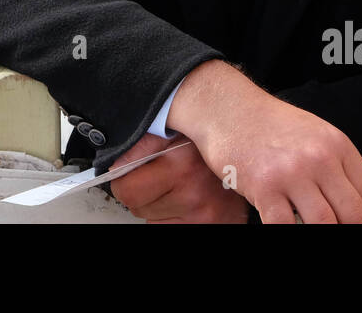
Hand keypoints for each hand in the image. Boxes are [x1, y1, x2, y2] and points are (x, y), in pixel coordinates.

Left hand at [108, 132, 248, 223]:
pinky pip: (170, 229)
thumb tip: (112, 169)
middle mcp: (193, 192)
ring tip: (177, 187)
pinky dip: (172, 218)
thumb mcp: (172, 131)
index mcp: (181, 164)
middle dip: (140, 194)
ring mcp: (203, 214)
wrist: (249, 155)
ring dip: (157, 207)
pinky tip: (185, 200)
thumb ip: (140, 146)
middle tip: (158, 178)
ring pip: (152, 221)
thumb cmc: (206, 142)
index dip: (123, 182)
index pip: (127, 190)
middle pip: (137, 208)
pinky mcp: (209, 226)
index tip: (129, 176)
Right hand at [168, 60, 361, 223]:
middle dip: (349, 231)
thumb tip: (352, 201)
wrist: (228, 108)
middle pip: (352, 214)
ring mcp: (291, 174)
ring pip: (324, 224)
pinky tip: (286, 226)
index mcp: (336, 145)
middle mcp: (318, 158)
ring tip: (311, 228)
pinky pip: (284, 226)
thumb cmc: (268, 122)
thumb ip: (335, 164)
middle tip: (339, 232)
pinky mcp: (264, 187)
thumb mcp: (314, 133)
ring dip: (321, 233)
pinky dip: (288, 233)